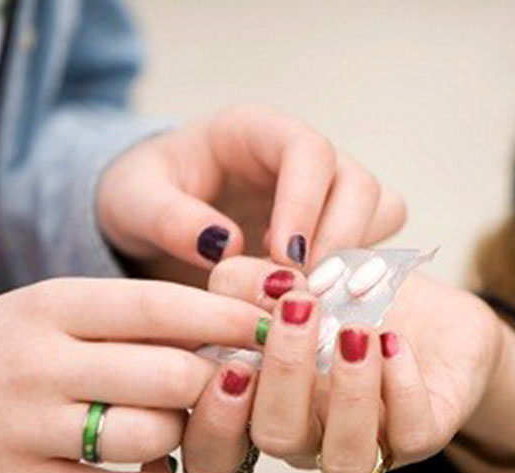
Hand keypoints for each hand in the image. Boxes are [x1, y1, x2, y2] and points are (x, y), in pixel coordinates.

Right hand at [0, 278, 267, 472]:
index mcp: (52, 306)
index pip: (160, 306)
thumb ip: (129, 318)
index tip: (274, 322)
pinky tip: (152, 468)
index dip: (227, 317)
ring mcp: (27, 428)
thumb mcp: (51, 312)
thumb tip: (228, 329)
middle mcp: (40, 363)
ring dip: (185, 433)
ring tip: (176, 423)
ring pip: (152, 435)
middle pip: (170, 375)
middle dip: (216, 380)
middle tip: (231, 380)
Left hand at [97, 104, 405, 282]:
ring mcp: (328, 190)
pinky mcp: (339, 226)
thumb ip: (167, 217)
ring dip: (356, 258)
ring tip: (307, 296)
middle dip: (339, 242)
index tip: (284, 259)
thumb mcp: (132, 201)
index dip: (305, 204)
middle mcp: (303, 156)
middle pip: (357, 183)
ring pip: (381, 209)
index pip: (307, 150)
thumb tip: (225, 245)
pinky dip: (362, 273)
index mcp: (255, 132)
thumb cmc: (143, 197)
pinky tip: (317, 298)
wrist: (155, 216)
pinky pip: (379, 241)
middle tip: (302, 292)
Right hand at [181, 257, 507, 472]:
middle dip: (284, 373)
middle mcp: (310, 434)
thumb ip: (252, 279)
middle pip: (277, 438)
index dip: (214, 417)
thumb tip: (241, 282)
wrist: (435, 315)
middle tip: (300, 308)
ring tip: (356, 332)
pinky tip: (395, 342)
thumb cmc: (357, 301)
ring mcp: (367, 442)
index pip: (218, 443)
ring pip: (344, 457)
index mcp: (266, 404)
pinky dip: (402, 385)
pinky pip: (411, 434)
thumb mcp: (299, 275)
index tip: (230, 360)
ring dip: (347, 392)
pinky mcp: (421, 436)